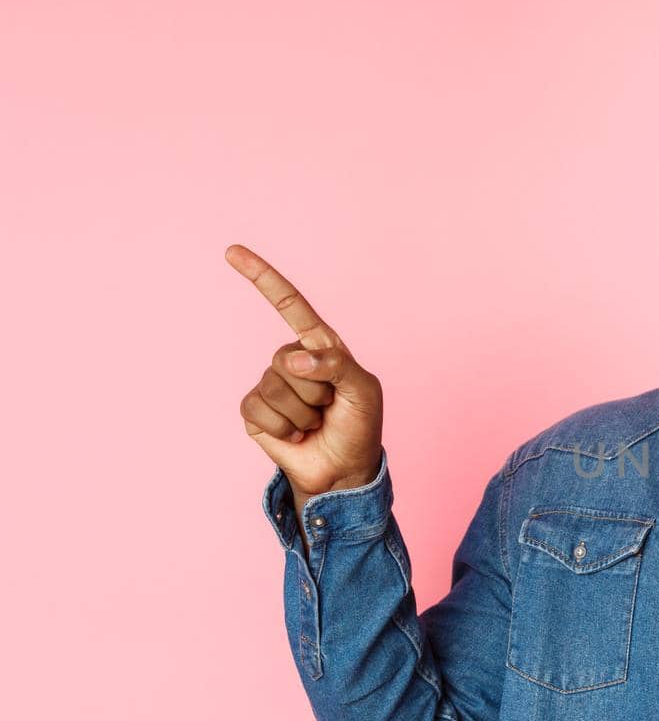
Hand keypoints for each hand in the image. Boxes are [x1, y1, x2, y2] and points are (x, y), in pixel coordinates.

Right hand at [230, 244, 383, 497]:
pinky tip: (296, 434)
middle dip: (314, 390)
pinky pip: (258, 409)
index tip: (233, 251)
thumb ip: (336, 366)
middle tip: (329, 407)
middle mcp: (291, 360)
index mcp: (319, 346)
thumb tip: (293, 361)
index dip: (262, 277)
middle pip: (286, 360)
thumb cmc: (360, 425)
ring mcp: (270, 384)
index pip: (289, 304)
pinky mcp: (255, 411)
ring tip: (315, 422)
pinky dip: (283, 427)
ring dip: (302, 412)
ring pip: (274, 388)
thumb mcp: (363, 390)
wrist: (344, 468)